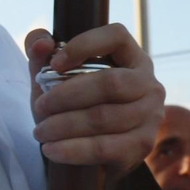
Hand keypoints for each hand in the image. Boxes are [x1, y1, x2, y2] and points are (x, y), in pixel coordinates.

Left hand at [25, 24, 164, 175]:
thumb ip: (40, 52)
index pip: (116, 36)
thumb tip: (41, 44)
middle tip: (39, 107)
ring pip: (104, 117)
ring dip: (64, 126)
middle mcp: (148, 84)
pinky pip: (105, 147)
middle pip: (110, 83)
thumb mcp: (52, 76)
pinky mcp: (142, 145)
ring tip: (40, 131)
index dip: (84, 45)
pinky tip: (51, 149)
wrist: (90, 153)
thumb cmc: (72, 105)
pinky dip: (73, 150)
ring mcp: (150, 115)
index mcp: (131, 58)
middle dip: (66, 96)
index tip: (54, 63)